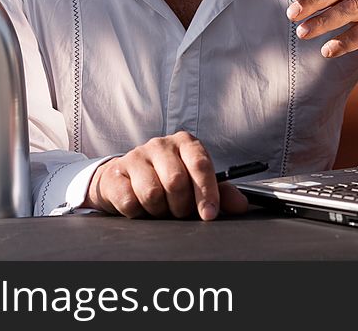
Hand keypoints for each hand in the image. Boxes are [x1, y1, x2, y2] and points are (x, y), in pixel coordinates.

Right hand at [85, 131, 248, 220]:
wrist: (125, 179)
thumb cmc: (166, 180)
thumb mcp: (196, 184)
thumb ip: (221, 193)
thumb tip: (241, 205)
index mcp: (186, 143)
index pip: (200, 164)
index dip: (206, 192)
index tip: (209, 214)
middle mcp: (161, 144)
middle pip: (176, 181)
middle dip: (180, 205)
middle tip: (179, 211)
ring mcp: (136, 155)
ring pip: (151, 193)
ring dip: (158, 210)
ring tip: (160, 207)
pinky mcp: (116, 172)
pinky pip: (130, 201)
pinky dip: (138, 212)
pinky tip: (140, 206)